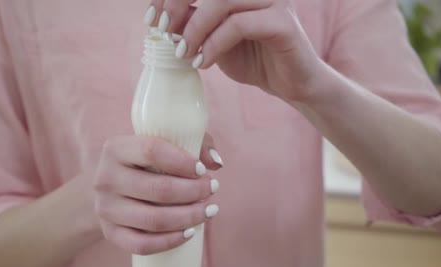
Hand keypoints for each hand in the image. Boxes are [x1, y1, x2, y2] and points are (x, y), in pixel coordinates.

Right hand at [94, 133, 221, 254]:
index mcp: (116, 149)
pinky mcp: (111, 233)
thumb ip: (196, 142)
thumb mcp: (166, 141)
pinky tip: (190, 232)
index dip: (183, 162)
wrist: (113, 185)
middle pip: (159, 190)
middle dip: (194, 192)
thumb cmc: (147, 161)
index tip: (202, 170)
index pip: (152, 151)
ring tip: (209, 210)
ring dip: (189, 217)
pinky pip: (142, 245)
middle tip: (212, 189)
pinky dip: (170, 241)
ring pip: (154, 220)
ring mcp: (106, 209)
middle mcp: (105, 178)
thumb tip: (215, 164)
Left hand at [144, 0, 323, 103]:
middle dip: (177, 4)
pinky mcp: (283, 22)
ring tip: (184, 53)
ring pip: (221, 1)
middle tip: (162, 30)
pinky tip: (204, 63)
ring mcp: (274, 0)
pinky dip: (215, 44)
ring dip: (195, 28)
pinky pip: (239, 25)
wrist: (289, 84)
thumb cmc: (253, 59)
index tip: (151, 18)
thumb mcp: (214, 41)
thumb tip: (161, 19)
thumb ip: (194, 26)